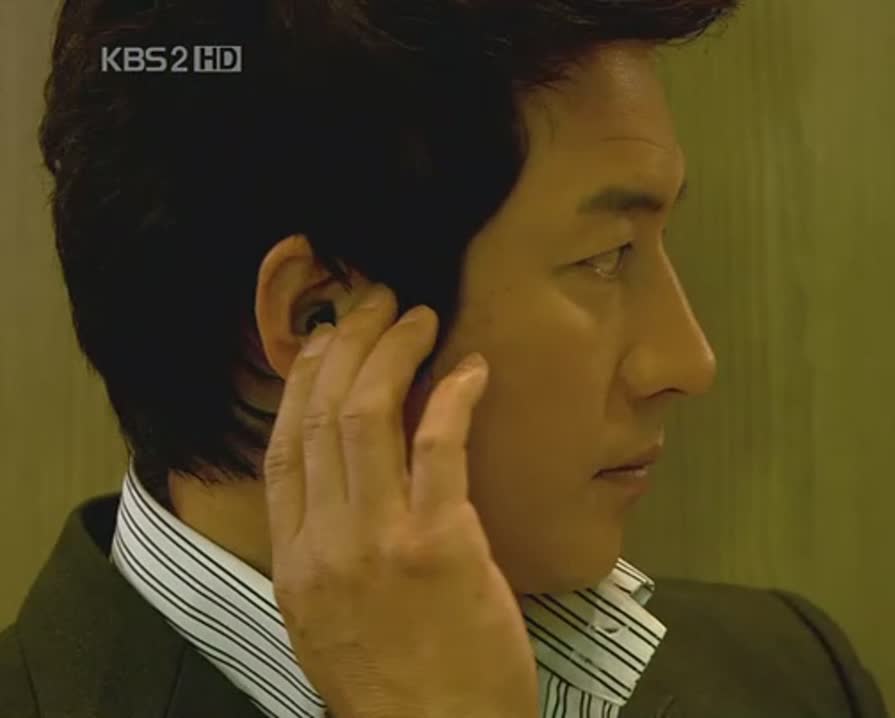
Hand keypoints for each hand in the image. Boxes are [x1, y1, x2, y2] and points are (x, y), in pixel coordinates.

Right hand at [262, 284, 537, 717]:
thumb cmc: (396, 692)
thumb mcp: (332, 625)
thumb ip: (330, 555)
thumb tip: (347, 493)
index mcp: (296, 563)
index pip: (284, 447)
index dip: (303, 382)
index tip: (324, 342)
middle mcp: (326, 543)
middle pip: (320, 418)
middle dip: (346, 348)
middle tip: (375, 307)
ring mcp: (380, 542)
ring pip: (367, 418)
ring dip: (393, 354)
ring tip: (418, 319)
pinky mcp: (443, 545)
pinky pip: (440, 447)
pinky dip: (453, 397)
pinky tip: (469, 369)